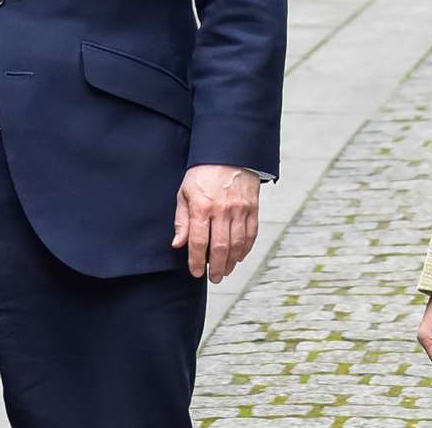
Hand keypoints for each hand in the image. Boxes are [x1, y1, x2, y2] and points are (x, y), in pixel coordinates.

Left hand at [172, 164, 258, 281]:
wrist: (229, 153)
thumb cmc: (203, 173)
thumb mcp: (185, 193)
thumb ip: (182, 220)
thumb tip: (178, 243)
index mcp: (202, 207)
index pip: (198, 242)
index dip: (196, 260)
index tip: (195, 271)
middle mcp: (222, 210)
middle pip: (220, 248)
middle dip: (216, 267)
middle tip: (213, 278)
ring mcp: (240, 210)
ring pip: (237, 244)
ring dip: (231, 262)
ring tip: (225, 271)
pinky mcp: (252, 208)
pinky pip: (251, 234)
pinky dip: (245, 249)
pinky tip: (239, 257)